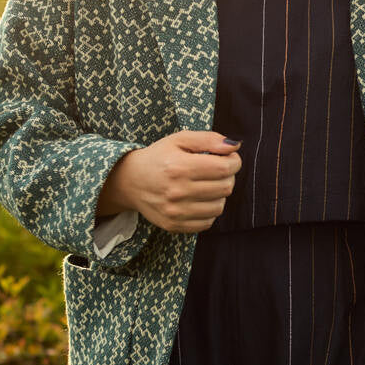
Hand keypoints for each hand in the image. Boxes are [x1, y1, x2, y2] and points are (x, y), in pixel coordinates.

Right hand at [96, 130, 243, 232]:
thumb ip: (209, 139)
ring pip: (219, 207)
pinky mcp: (174, 225)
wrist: (130, 181)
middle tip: (218, 170)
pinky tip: (199, 199)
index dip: (234, 162)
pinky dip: (209, 211)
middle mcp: (177, 191)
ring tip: (208, 185)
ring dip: (219, 194)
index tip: (229, 158)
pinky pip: (207, 222)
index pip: (224, 168)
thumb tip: (235, 146)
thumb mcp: (179, 139)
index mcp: (179, 167)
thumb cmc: (159, 157)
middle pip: (225, 187)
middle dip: (228, 176)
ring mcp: (175, 211)